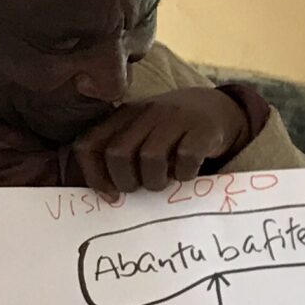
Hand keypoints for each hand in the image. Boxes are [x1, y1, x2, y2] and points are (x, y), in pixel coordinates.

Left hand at [71, 88, 252, 198]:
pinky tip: (187, 173)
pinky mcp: (202, 127)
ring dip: (156, 181)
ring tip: (164, 181)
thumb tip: (105, 194)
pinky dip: (185, 174)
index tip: (111, 196)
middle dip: (127, 182)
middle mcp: (145, 112)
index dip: (94, 176)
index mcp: (122, 116)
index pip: (89, 145)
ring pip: (150, 157)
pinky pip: (186, 158)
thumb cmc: (170, 133)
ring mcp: (174, 117)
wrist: (216, 109)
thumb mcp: (140, 135)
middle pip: (117, 154)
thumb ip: (119, 155)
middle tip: (142, 188)